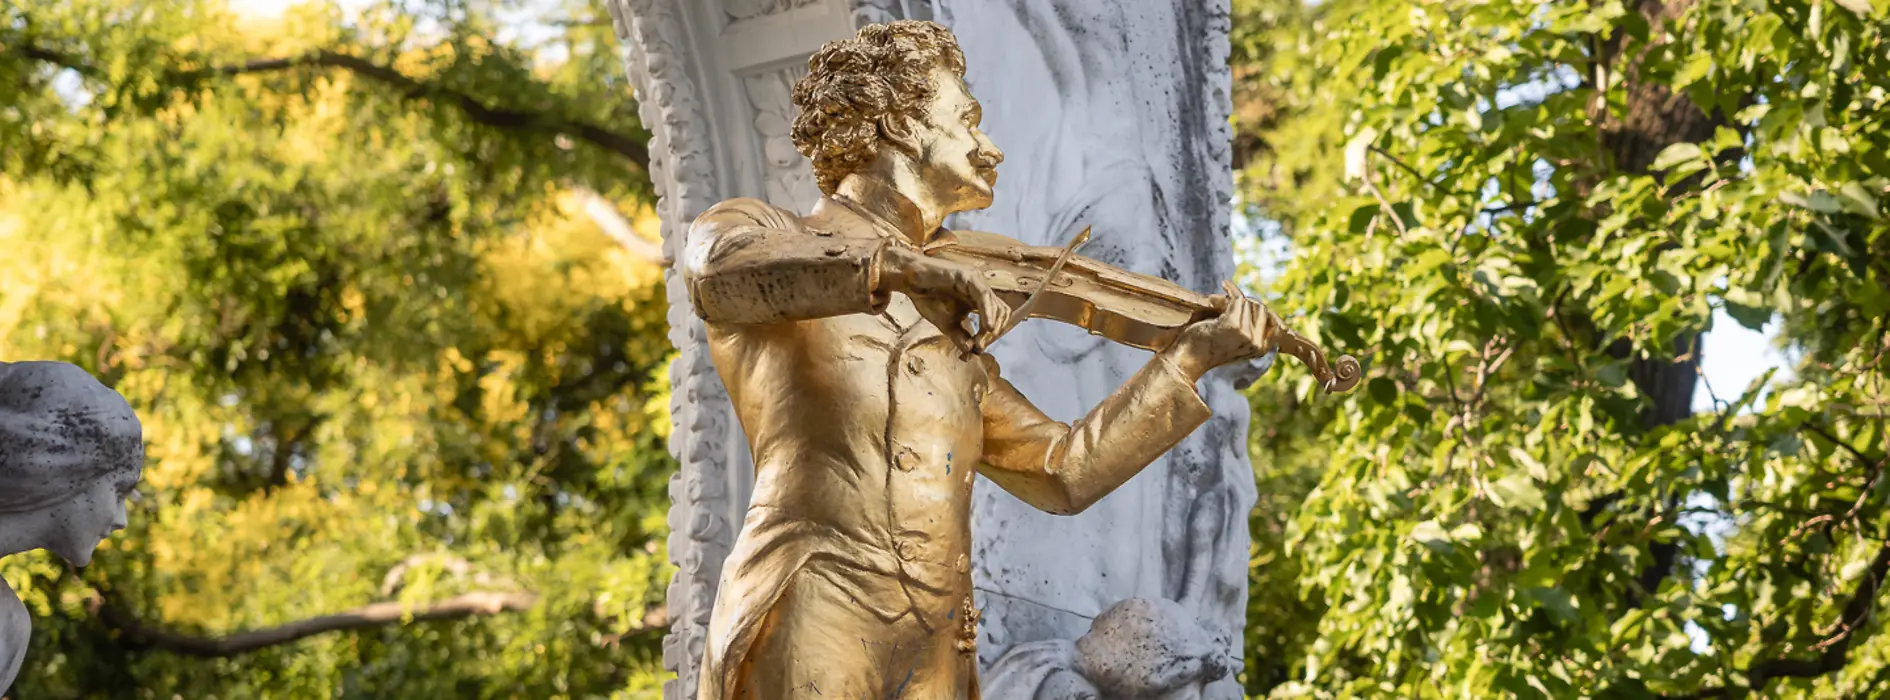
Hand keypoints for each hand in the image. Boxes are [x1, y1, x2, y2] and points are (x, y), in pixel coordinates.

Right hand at [878, 246, 1011, 352]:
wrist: (910, 280)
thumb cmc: (928, 297)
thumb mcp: (946, 324)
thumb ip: (960, 337)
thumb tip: (972, 351)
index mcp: (979, 299)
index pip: (998, 317)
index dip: (992, 335)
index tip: (978, 348)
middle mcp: (982, 289)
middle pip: (1002, 312)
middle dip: (994, 333)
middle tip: (979, 345)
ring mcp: (977, 281)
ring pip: (997, 306)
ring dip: (992, 327)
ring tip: (979, 341)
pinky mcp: (968, 276)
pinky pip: (984, 296)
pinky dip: (988, 313)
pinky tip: (986, 327)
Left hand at [1161, 281, 1274, 379]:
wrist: (1188, 360)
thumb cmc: (1208, 348)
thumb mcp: (1234, 342)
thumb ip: (1249, 330)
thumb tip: (1258, 305)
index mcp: (1261, 349)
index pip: (1269, 318)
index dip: (1256, 308)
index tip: (1243, 303)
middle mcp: (1257, 344)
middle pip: (1259, 308)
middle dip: (1245, 301)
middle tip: (1227, 301)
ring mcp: (1246, 335)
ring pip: (1246, 303)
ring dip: (1232, 298)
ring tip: (1217, 301)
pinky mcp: (1232, 325)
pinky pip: (1237, 298)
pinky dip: (1231, 289)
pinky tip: (1224, 284)